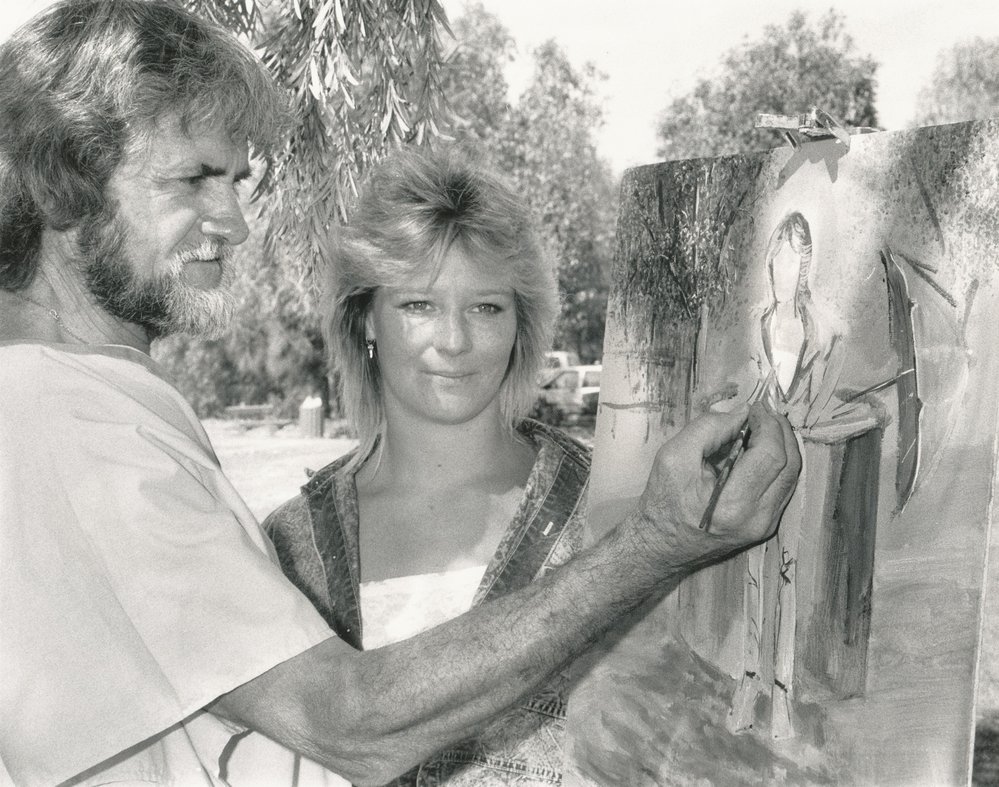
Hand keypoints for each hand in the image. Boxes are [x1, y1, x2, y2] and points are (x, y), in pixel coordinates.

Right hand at [632, 403, 799, 570]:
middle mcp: (756, 518)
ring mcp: (764, 526)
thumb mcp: (674, 455)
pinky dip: (777, 464)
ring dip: (782, 447)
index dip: (768, 425)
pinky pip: (783, 488)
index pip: (771, 455)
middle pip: (789, 464)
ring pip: (791, 476)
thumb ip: (709, 428)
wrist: (659, 545)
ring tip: (762, 429)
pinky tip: (760, 451)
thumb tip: (742, 413)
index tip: (755, 408)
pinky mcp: (765, 527)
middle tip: (763, 414)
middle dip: (780, 432)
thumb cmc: (663, 501)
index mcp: (732, 503)